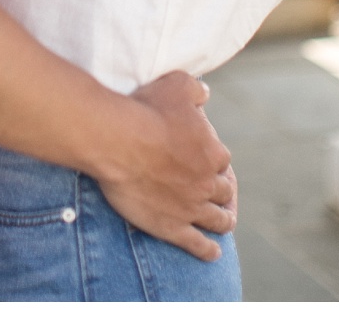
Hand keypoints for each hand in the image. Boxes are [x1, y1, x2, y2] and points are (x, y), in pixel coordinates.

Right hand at [98, 71, 237, 260]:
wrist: (115, 140)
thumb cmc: (144, 110)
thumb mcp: (176, 85)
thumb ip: (196, 89)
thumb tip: (206, 93)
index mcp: (212, 152)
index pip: (221, 159)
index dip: (213, 159)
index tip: (205, 159)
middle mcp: (207, 182)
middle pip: (223, 191)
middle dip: (222, 191)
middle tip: (217, 192)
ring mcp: (191, 207)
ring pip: (217, 219)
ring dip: (223, 220)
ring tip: (223, 222)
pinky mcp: (172, 226)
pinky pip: (197, 244)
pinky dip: (208, 250)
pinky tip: (213, 253)